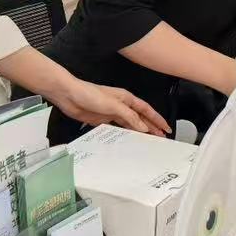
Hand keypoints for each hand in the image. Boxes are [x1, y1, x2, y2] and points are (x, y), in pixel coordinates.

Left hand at [51, 78, 168, 135]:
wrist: (69, 96)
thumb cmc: (89, 93)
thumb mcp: (113, 105)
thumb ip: (129, 116)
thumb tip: (143, 126)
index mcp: (126, 98)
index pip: (146, 110)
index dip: (157, 119)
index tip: (165, 128)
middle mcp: (121, 105)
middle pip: (140, 118)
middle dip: (152, 127)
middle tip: (161, 138)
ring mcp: (112, 113)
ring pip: (130, 124)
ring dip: (139, 132)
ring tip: (148, 142)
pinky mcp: (102, 119)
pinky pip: (117, 128)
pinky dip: (124, 134)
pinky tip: (128, 140)